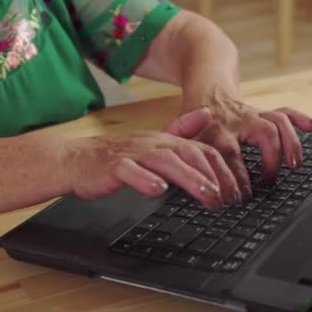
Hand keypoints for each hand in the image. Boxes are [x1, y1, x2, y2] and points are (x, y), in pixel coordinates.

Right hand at [60, 107, 239, 208]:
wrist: (76, 159)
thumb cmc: (118, 156)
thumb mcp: (154, 142)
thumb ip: (181, 130)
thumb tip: (207, 113)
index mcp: (165, 140)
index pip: (202, 151)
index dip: (222, 171)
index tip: (235, 192)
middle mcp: (152, 143)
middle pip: (189, 155)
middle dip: (212, 177)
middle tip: (228, 199)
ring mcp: (132, 154)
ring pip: (165, 162)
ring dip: (190, 178)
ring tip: (207, 194)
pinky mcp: (112, 167)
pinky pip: (129, 171)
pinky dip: (144, 179)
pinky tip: (158, 190)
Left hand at [186, 92, 311, 199]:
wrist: (206, 90)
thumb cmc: (194, 123)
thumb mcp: (183, 137)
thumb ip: (187, 158)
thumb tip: (191, 188)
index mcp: (215, 130)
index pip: (229, 156)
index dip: (236, 179)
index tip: (239, 198)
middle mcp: (237, 121)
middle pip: (262, 133)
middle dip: (271, 159)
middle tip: (268, 184)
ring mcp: (254, 116)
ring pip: (277, 121)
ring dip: (290, 141)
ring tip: (295, 164)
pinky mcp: (264, 113)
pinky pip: (285, 112)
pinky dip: (300, 119)